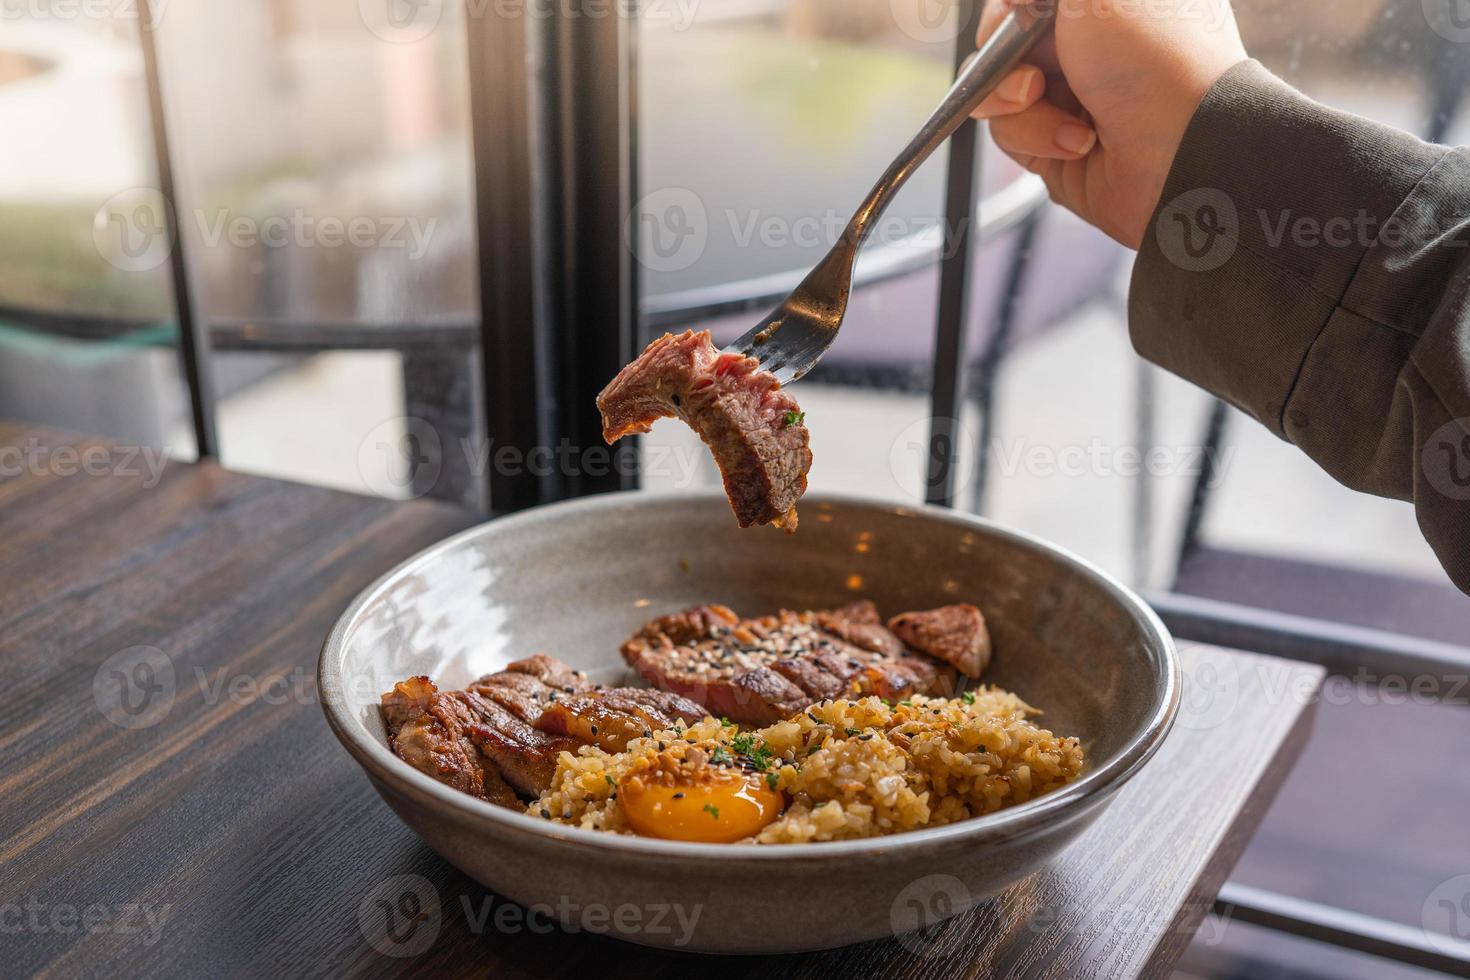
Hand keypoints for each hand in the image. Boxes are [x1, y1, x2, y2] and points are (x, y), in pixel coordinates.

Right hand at [972, 0, 1247, 248]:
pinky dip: (1035, 136)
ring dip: (1019, 100)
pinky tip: (1076, 140)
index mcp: (1112, 6)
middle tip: (1034, 69)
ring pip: (1001, 91)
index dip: (1015, 8)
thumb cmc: (1158, 59)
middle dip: (1007, 55)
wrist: (1182, 148)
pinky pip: (1010, 135)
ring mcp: (1072, 99)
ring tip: (1051, 103)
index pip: (1033, 3)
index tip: (1017, 13)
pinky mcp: (1056, 148)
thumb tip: (1013, 0)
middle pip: (1009, 43)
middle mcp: (1091, 49)